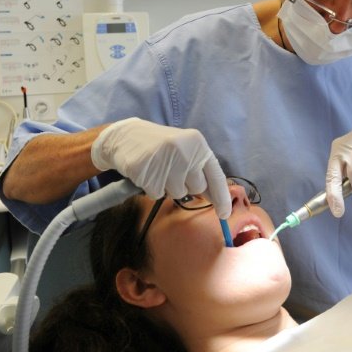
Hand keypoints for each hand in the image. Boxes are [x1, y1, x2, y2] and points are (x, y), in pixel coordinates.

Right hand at [90, 117, 230, 218]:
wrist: (126, 136)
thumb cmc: (161, 146)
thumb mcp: (186, 150)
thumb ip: (201, 170)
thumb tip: (217, 198)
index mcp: (198, 144)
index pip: (216, 176)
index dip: (222, 198)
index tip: (225, 214)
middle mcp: (185, 151)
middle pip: (197, 188)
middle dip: (187, 185)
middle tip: (173, 171)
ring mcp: (166, 162)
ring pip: (178, 193)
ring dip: (168, 187)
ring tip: (159, 169)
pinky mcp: (147, 173)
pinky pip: (157, 195)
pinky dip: (152, 188)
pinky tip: (147, 173)